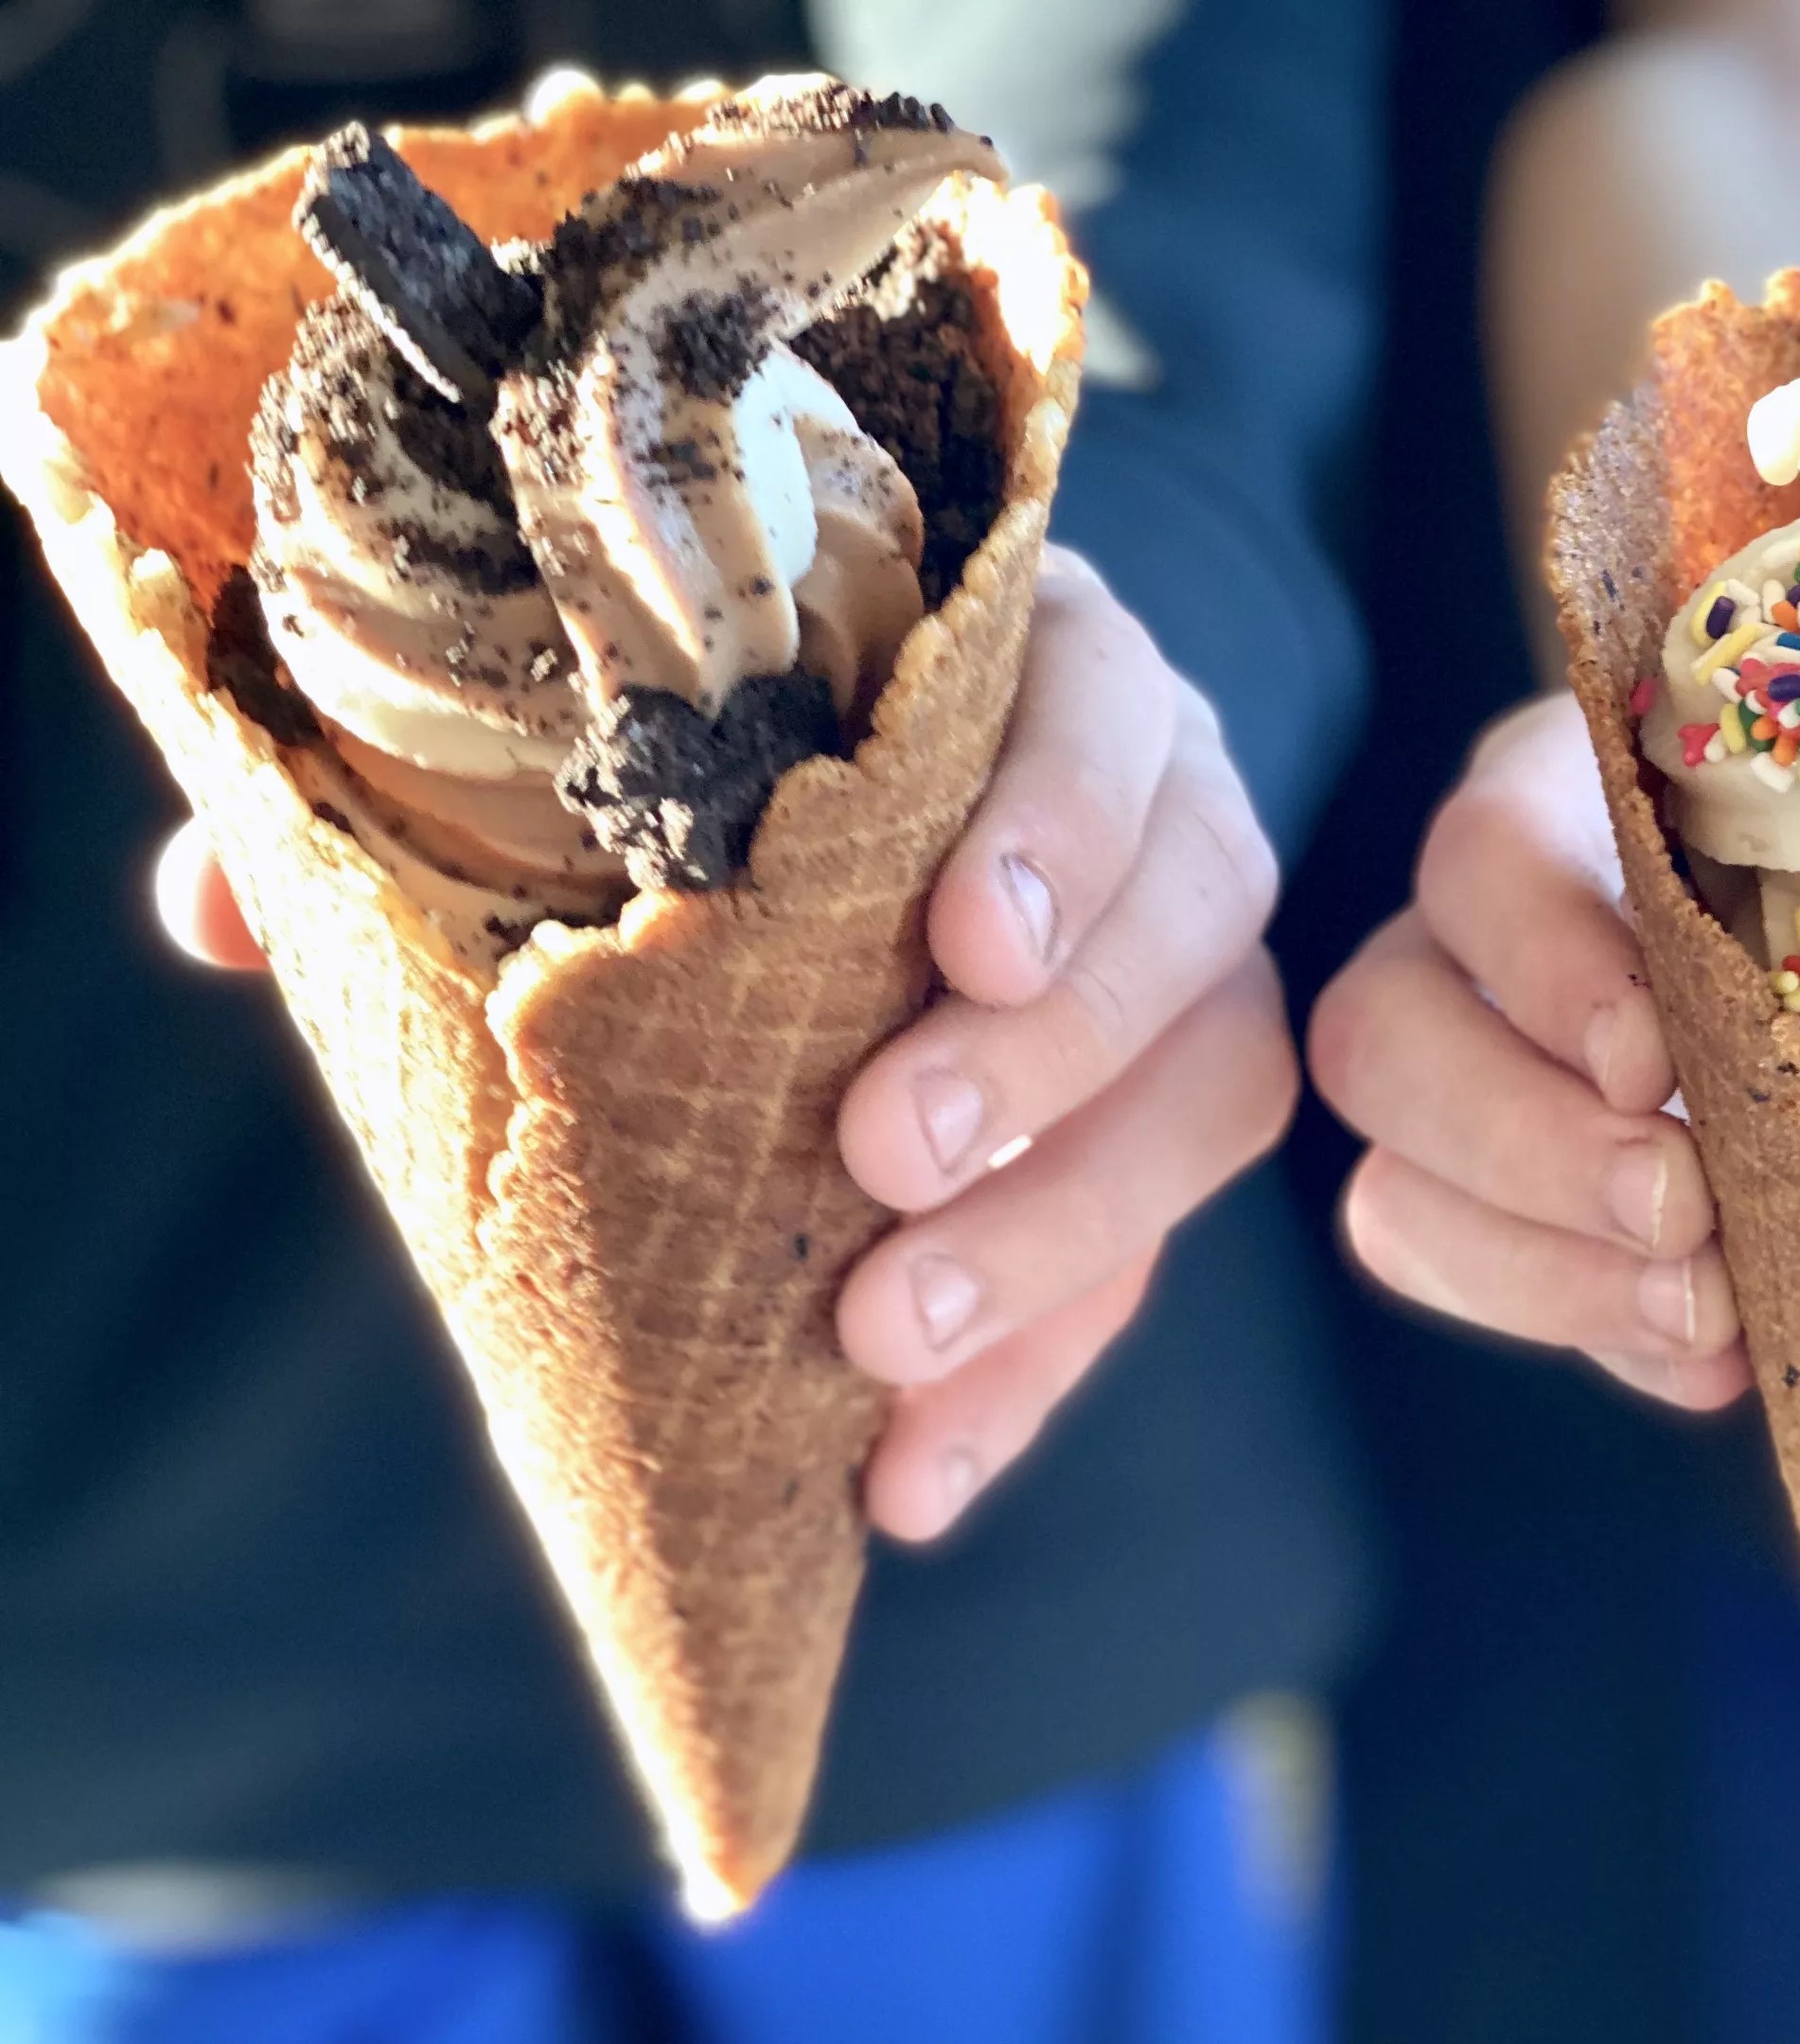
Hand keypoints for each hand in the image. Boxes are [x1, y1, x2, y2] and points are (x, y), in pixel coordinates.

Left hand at [157, 545, 1297, 1541]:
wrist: (879, 807)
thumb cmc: (730, 745)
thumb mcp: (616, 727)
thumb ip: (439, 792)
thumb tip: (223, 911)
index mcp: (1028, 664)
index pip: (1113, 709)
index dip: (1066, 824)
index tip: (959, 942)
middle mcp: (1155, 801)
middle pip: (1202, 914)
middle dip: (1053, 1057)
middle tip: (882, 1160)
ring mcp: (1179, 962)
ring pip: (1216, 1087)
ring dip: (1066, 1237)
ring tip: (886, 1354)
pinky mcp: (1163, 1116)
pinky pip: (1159, 1247)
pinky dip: (1040, 1368)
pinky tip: (913, 1474)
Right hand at [1308, 693, 1751, 1409]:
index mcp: (1558, 806)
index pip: (1481, 857)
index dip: (1544, 967)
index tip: (1650, 1062)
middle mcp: (1460, 945)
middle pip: (1380, 1036)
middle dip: (1527, 1148)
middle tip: (1679, 1210)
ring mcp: (1453, 1085)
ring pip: (1390, 1191)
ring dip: (1543, 1275)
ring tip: (1703, 1312)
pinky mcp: (1487, 1213)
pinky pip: (1469, 1289)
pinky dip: (1592, 1333)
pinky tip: (1713, 1360)